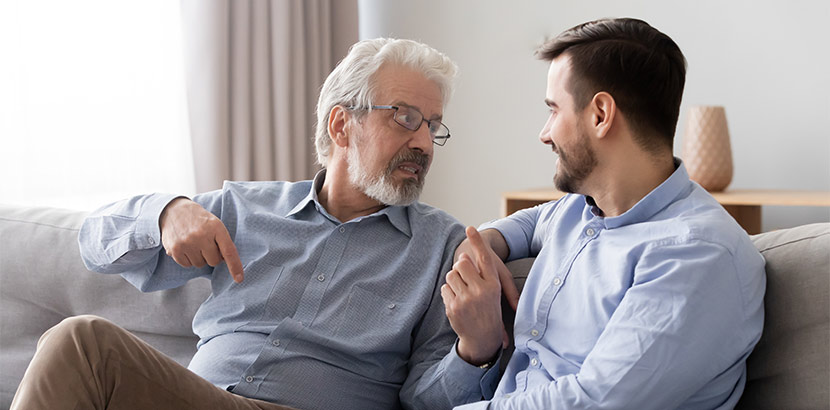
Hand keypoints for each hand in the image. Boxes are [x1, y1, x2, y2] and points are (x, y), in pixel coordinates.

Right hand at [159, 198, 243, 282]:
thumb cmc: (199, 220)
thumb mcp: (215, 224)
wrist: (174, 210)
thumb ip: (222, 241)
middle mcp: (201, 235)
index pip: (228, 251)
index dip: (235, 266)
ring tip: (194, 243)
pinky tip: (185, 246)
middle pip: (214, 261)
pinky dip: (188, 259)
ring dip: (199, 257)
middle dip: (212, 256)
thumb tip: (225, 262)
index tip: (239, 279)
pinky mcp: (175, 249)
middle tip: (206, 244)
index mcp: (216, 227)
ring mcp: (187, 243)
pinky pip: (187, 265)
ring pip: (200, 264)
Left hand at [442, 226, 508, 365]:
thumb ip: (480, 272)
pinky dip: (449, 293)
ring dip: (454, 280)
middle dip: (461, 267)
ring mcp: (466, 300)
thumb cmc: (490, 310)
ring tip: (463, 291)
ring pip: (451, 274)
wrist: (483, 338)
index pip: (484, 258)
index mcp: (493, 284)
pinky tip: (458, 302)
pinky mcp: (454, 307)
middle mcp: (481, 291)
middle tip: (466, 277)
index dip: (477, 242)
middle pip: (462, 263)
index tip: (470, 228)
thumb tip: (463, 257)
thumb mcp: (493, 292)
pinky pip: (445, 289)